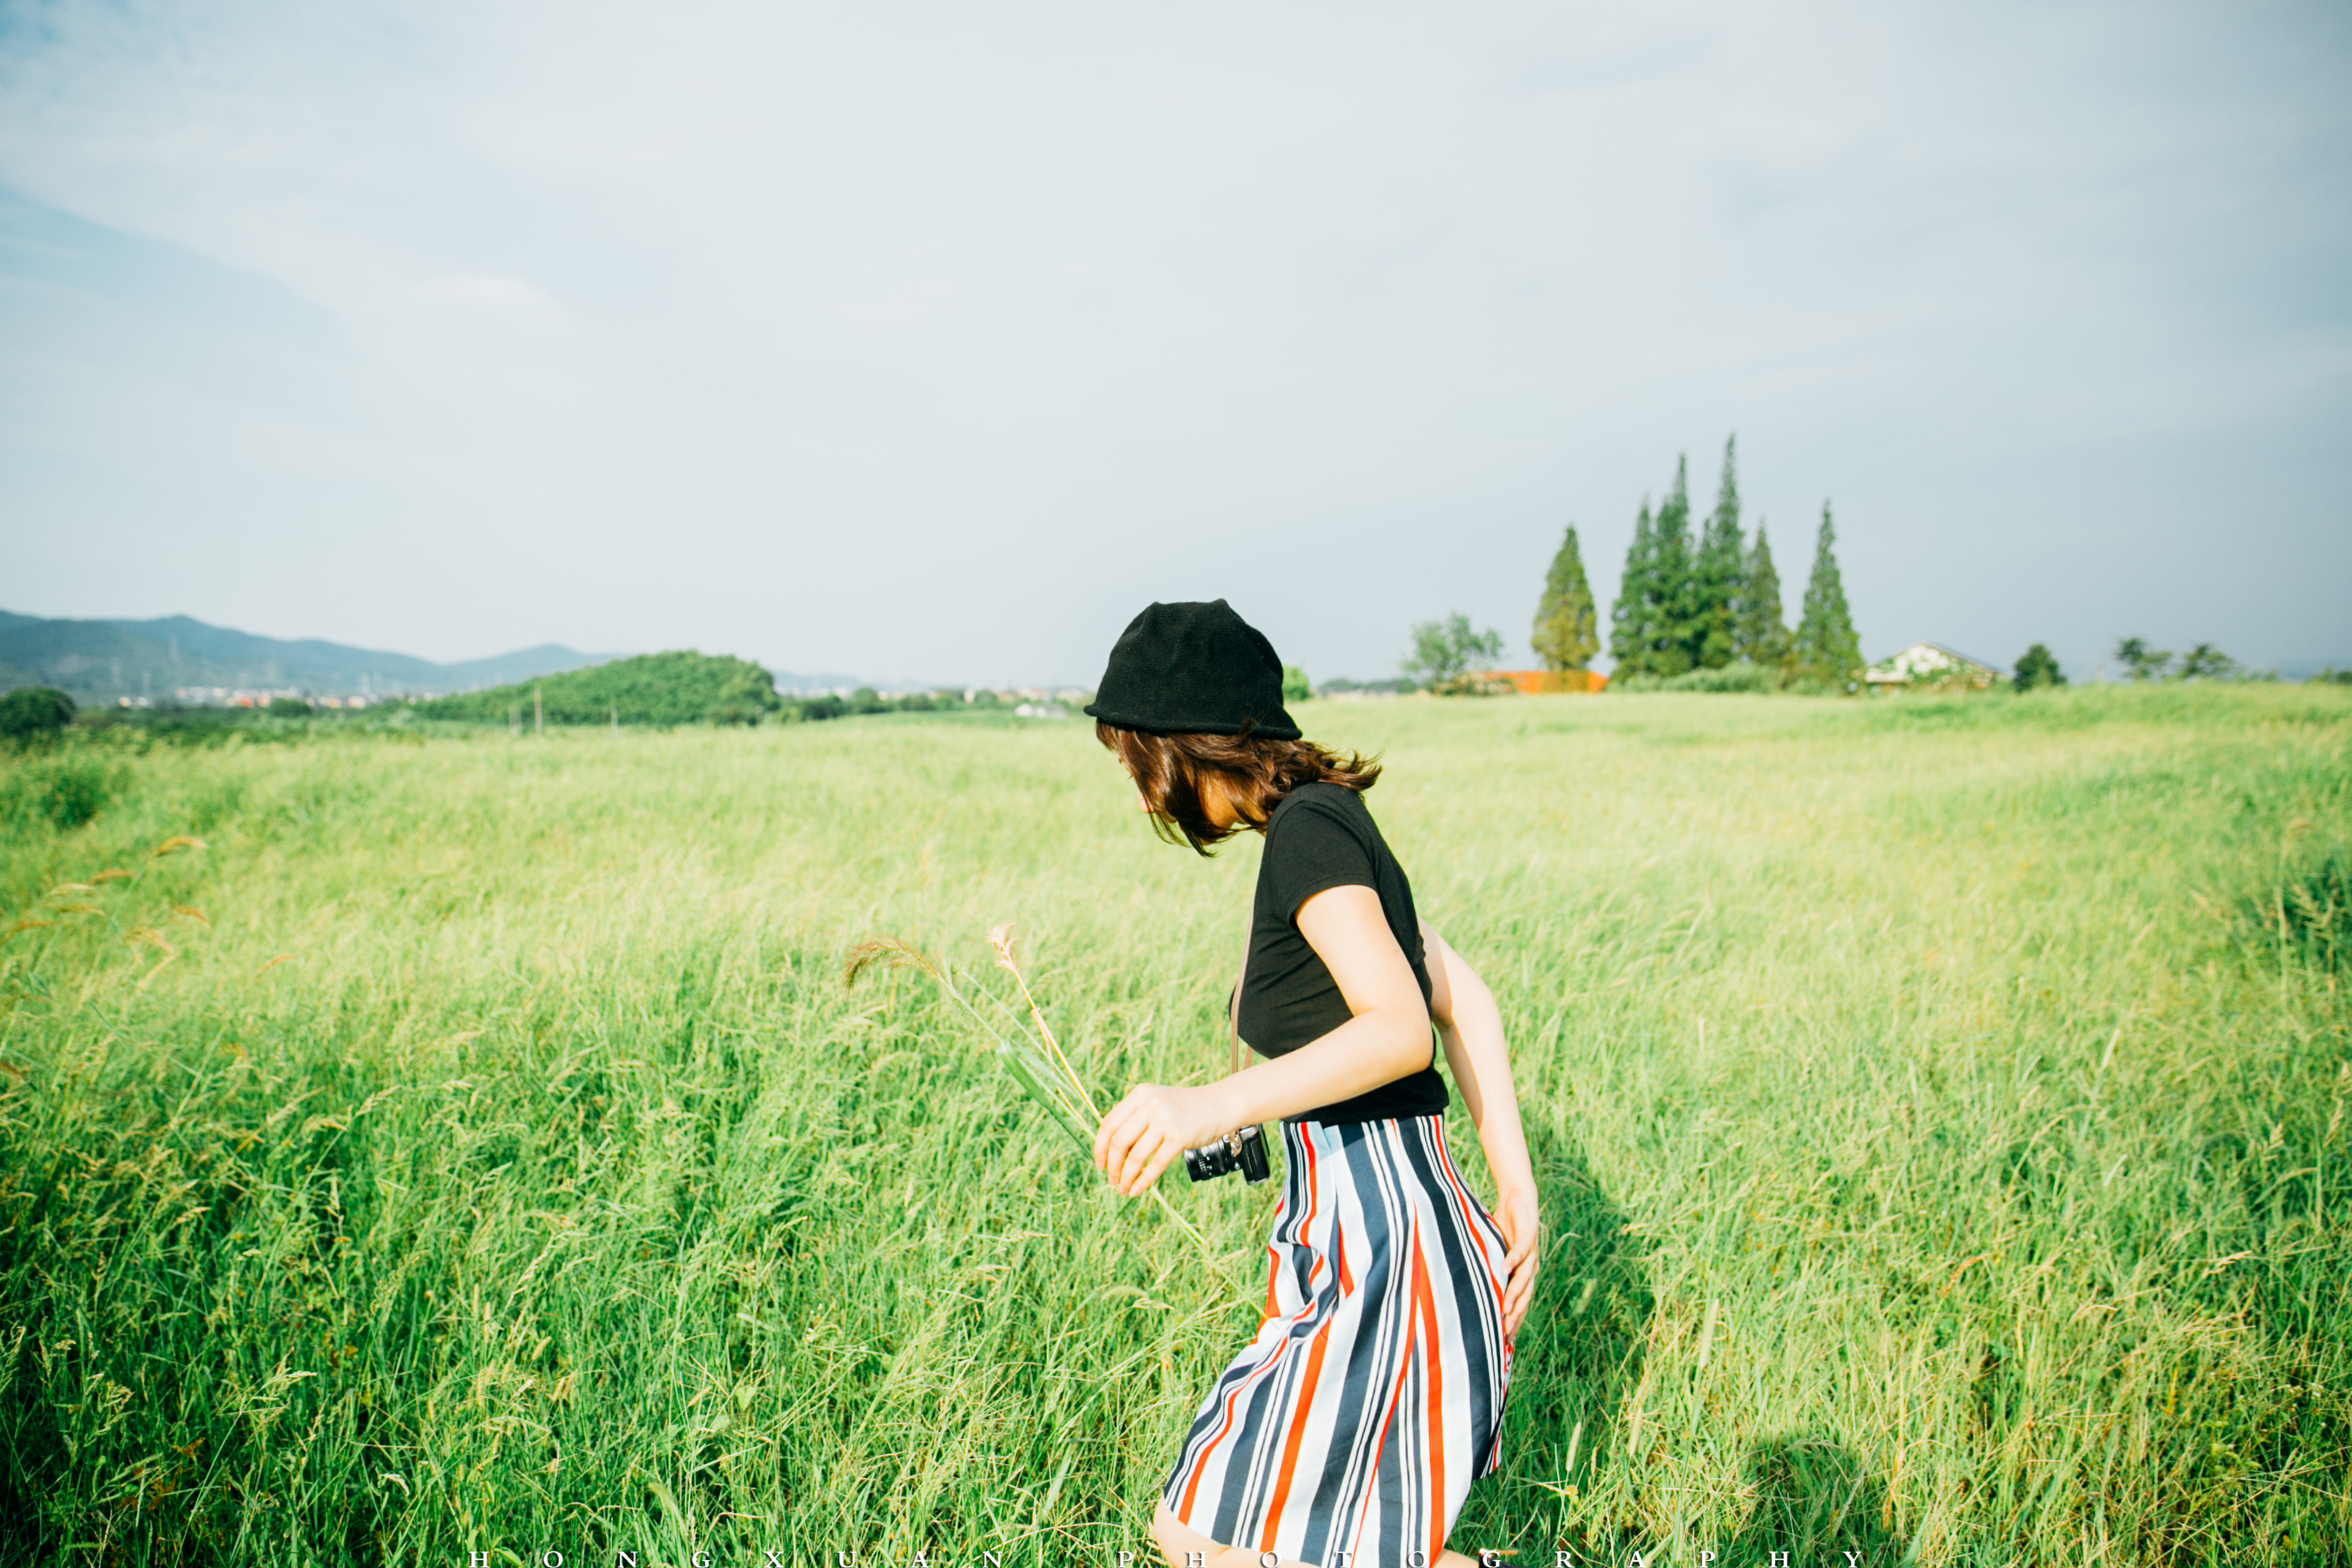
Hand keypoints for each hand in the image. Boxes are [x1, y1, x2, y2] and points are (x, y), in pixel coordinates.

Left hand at [1093, 1082, 1232, 1197]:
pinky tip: (1137, 1190)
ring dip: (1125, 1177)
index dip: (1100, 1148)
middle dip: (1112, 1166)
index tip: (1100, 1165)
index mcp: (1140, 1094)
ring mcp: (1165, 1119)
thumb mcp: (1156, 1104)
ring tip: (1123, 1189)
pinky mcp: (1179, 1137)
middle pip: (1119, 1142)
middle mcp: (1150, 1104)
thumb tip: (1109, 1154)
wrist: (1219, 1105)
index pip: (1109, 1124)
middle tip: (1112, 1181)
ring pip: (1135, 1156)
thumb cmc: (1184, 1110)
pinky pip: (1155, 1164)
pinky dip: (1143, 1181)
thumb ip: (1134, 1121)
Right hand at [1491, 1186, 1538, 1340]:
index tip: (1506, 1340)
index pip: (1521, 1301)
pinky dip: (1512, 1260)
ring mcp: (1531, 1252)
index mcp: (1523, 1272)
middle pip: (1525, 1296)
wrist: (1519, 1197)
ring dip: (1514, 1294)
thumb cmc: (1505, 1225)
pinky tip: (1504, 1269)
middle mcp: (1530, 1266)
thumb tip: (1468, 1282)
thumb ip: (1488, 1266)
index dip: (1516, 1320)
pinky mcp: (1528, 1235)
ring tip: (1505, 1309)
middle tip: (1506, 1332)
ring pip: (1524, 1278)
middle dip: (1516, 1315)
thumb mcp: (1495, 1251)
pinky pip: (1519, 1251)